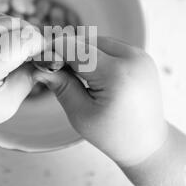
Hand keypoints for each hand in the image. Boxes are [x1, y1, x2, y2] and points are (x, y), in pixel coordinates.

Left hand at [0, 13, 43, 137]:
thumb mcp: (6, 104)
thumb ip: (28, 78)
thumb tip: (45, 58)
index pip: (22, 40)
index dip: (40, 45)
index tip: (46, 55)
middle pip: (13, 24)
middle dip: (30, 35)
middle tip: (36, 53)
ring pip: (1, 18)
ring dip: (17, 30)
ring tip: (22, 49)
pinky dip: (1, 28)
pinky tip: (5, 44)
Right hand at [33, 36, 167, 165]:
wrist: (146, 143)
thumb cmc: (113, 134)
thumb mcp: (80, 113)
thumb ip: (61, 86)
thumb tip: (39, 68)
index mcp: (116, 74)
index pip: (76, 50)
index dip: (54, 51)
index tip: (39, 58)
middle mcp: (132, 59)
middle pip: (87, 42)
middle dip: (68, 52)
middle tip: (54, 69)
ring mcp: (140, 56)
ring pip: (99, 41)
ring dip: (83, 52)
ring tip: (75, 74)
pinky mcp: (142, 57)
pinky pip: (112, 47)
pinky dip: (98, 54)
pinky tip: (92, 73)